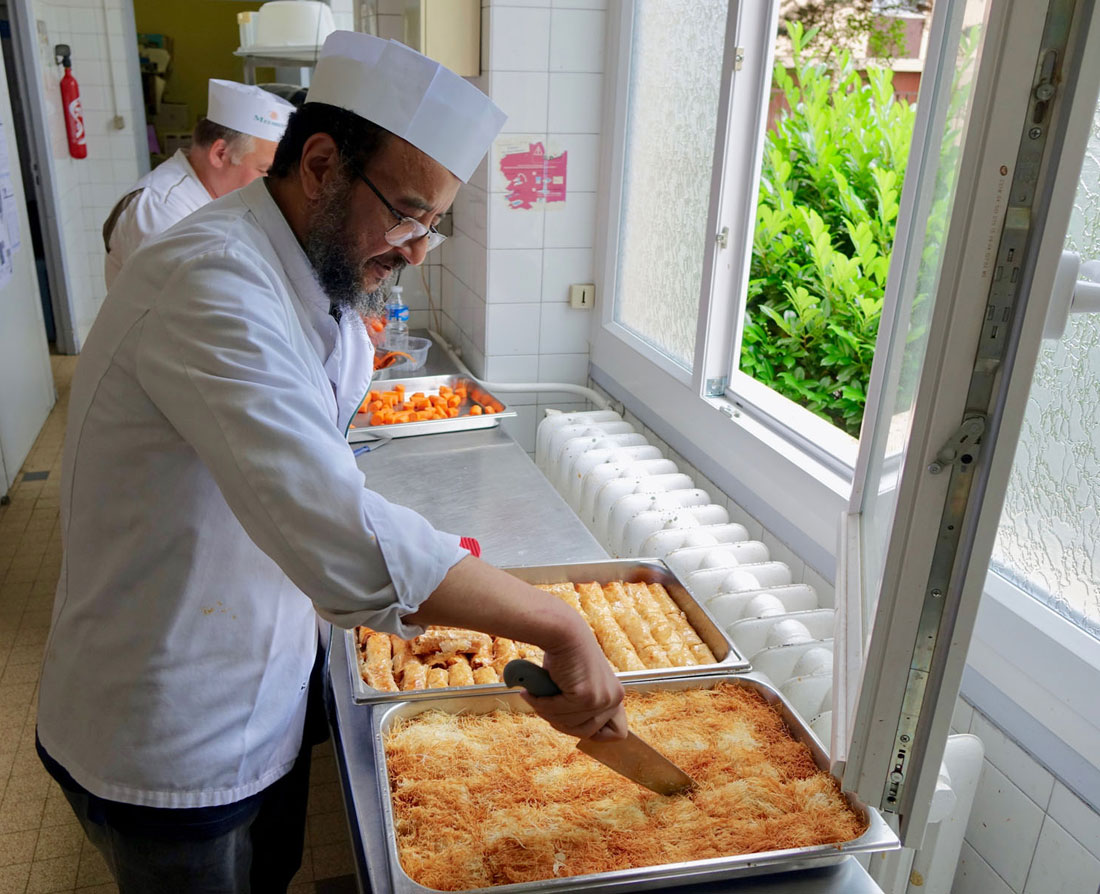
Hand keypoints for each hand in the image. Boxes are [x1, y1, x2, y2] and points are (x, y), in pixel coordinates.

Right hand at [408, 557, 627, 739]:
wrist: (561, 631)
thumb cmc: (566, 655)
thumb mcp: (580, 685)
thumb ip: (584, 708)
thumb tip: (584, 735)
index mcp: (617, 696)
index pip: (617, 733)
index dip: (593, 733)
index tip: (570, 721)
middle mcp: (615, 698)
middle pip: (586, 733)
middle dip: (561, 722)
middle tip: (544, 705)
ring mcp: (602, 698)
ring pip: (569, 725)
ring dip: (547, 712)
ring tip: (536, 695)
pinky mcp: (586, 696)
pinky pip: (558, 713)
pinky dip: (542, 704)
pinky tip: (533, 691)